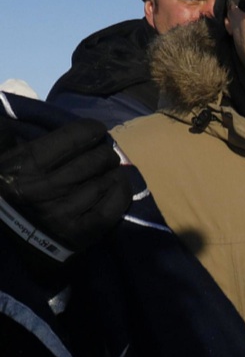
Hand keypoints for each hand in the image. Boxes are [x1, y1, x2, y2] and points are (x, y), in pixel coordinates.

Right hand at [0, 118, 130, 261]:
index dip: (89, 130)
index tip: (97, 129)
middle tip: (106, 154)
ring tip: (113, 170)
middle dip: (105, 153)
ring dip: (115, 172)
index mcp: (22, 167)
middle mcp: (41, 190)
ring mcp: (61, 214)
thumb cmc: (12, 191)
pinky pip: (111, 208)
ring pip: (103, 183)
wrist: (10, 236)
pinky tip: (119, 185)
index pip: (69, 139)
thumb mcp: (5, 161)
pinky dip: (121, 192)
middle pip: (92, 161)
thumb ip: (13, 139)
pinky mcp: (78, 233)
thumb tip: (21, 120)